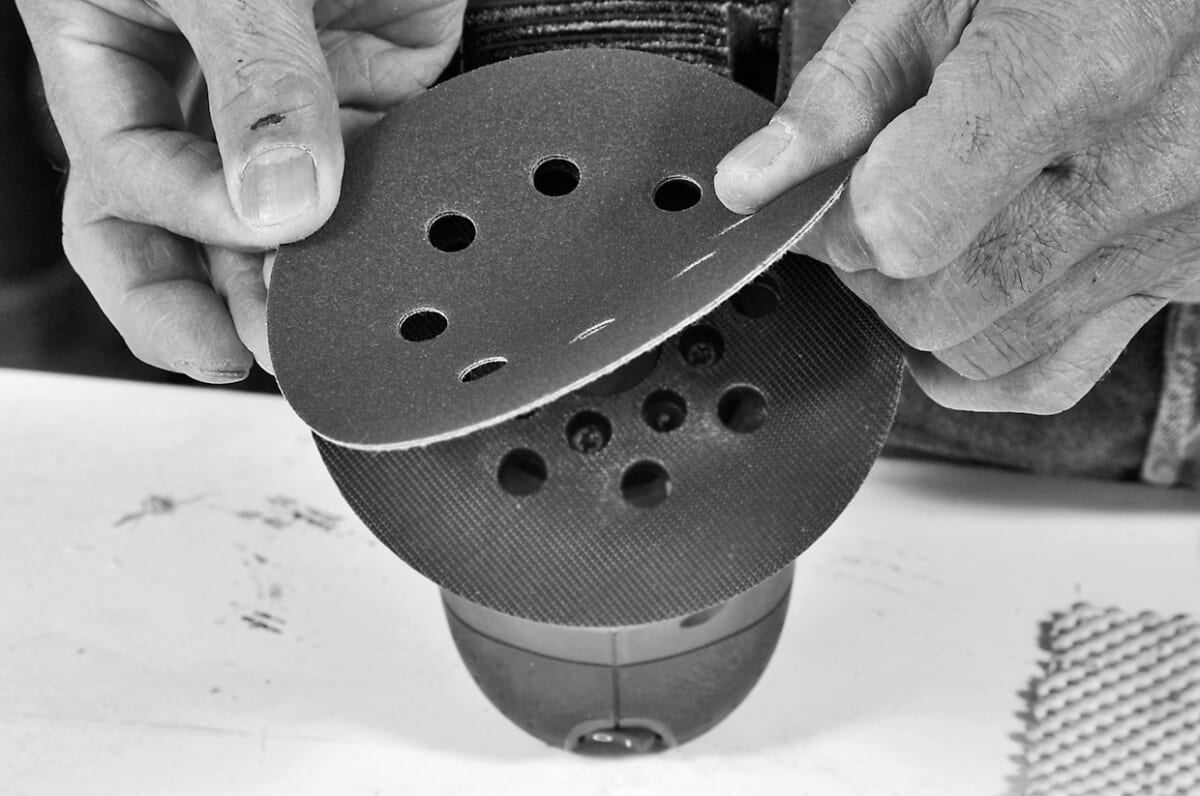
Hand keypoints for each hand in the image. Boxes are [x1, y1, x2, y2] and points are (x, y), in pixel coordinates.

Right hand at [17, 0, 464, 381]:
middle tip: (268, 354)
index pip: (125, 177)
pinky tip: (412, 249)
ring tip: (335, 331)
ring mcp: (296, 92)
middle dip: (215, 301)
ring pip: (289, 215)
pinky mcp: (384, 76)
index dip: (185, 215)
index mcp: (111, 57)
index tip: (254, 227)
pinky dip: (402, 208)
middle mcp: (200, 91)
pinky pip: (389, 159)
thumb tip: (281, 203)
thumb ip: (249, 73)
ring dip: (311, 276)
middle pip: (180, 232)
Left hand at [715, 0, 1199, 413]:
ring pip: (984, 352)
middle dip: (874, 270)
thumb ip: (843, 91)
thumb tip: (751, 182)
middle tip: (876, 207)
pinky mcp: (1179, 277)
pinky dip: (985, 361)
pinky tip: (964, 305)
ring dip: (924, 312)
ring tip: (934, 233)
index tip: (835, 193)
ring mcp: (1166, 236)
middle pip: (935, 305)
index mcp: (1071, 73)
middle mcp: (1137, 170)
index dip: (842, 220)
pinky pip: (1050, 375)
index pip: (904, 228)